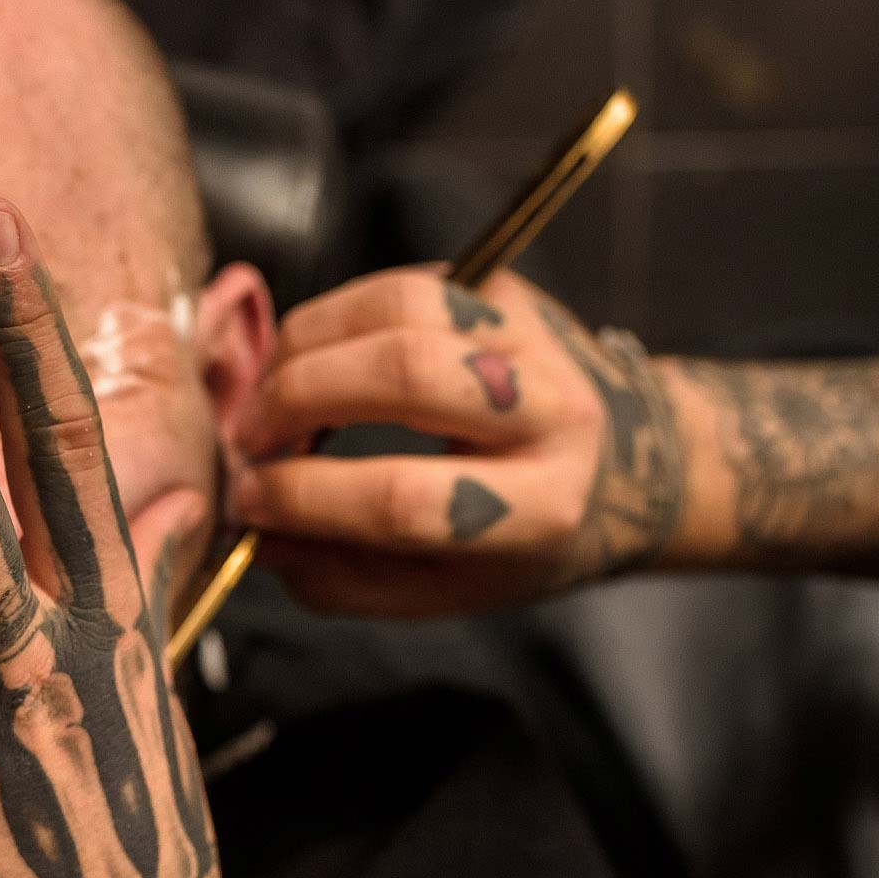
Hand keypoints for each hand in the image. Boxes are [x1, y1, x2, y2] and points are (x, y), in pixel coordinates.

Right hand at [230, 266, 684, 615]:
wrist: (630, 460)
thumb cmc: (522, 538)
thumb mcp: (445, 590)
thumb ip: (344, 578)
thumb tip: (255, 535)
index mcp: (541, 509)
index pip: (406, 498)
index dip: (307, 498)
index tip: (249, 502)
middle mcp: (552, 412)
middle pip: (406, 373)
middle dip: (297, 400)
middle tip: (249, 438)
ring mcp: (531, 336)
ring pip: (398, 309)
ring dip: (303, 348)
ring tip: (268, 396)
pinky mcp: (503, 287)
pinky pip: (395, 288)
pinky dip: (328, 321)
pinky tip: (304, 362)